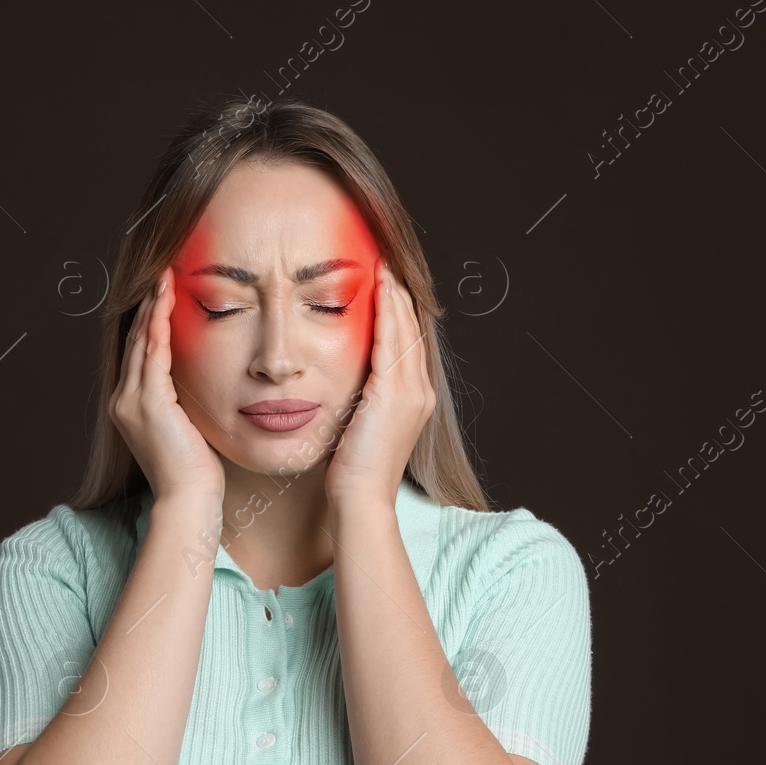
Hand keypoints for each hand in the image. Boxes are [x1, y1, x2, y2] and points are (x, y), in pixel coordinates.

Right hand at [107, 267, 225, 502]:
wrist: (189, 498)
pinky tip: (166, 302)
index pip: (138, 353)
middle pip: (134, 341)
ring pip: (140, 341)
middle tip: (161, 273)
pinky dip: (158, 324)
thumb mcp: (186, 428)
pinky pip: (152, 353)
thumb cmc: (195, 471)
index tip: (162, 295)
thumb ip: (183, 403)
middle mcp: (123, 400)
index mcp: (130, 406)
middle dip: (147, 306)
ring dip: (152, 307)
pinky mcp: (148, 402)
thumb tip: (197, 385)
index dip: (148, 321)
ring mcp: (131, 401)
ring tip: (164, 278)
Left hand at [325, 257, 434, 509]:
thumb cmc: (352, 473)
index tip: (386, 287)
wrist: (360, 499)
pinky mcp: (393, 393)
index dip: (400, 314)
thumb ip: (359, 402)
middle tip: (387, 264)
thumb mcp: (358, 428)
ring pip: (406, 330)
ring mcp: (411, 393)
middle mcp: (420, 392)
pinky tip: (379, 290)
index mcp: (414, 400)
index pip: (409, 344)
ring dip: (394, 296)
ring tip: (384, 268)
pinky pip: (392, 341)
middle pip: (414, 331)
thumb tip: (345, 385)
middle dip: (400, 297)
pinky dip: (387, 312)